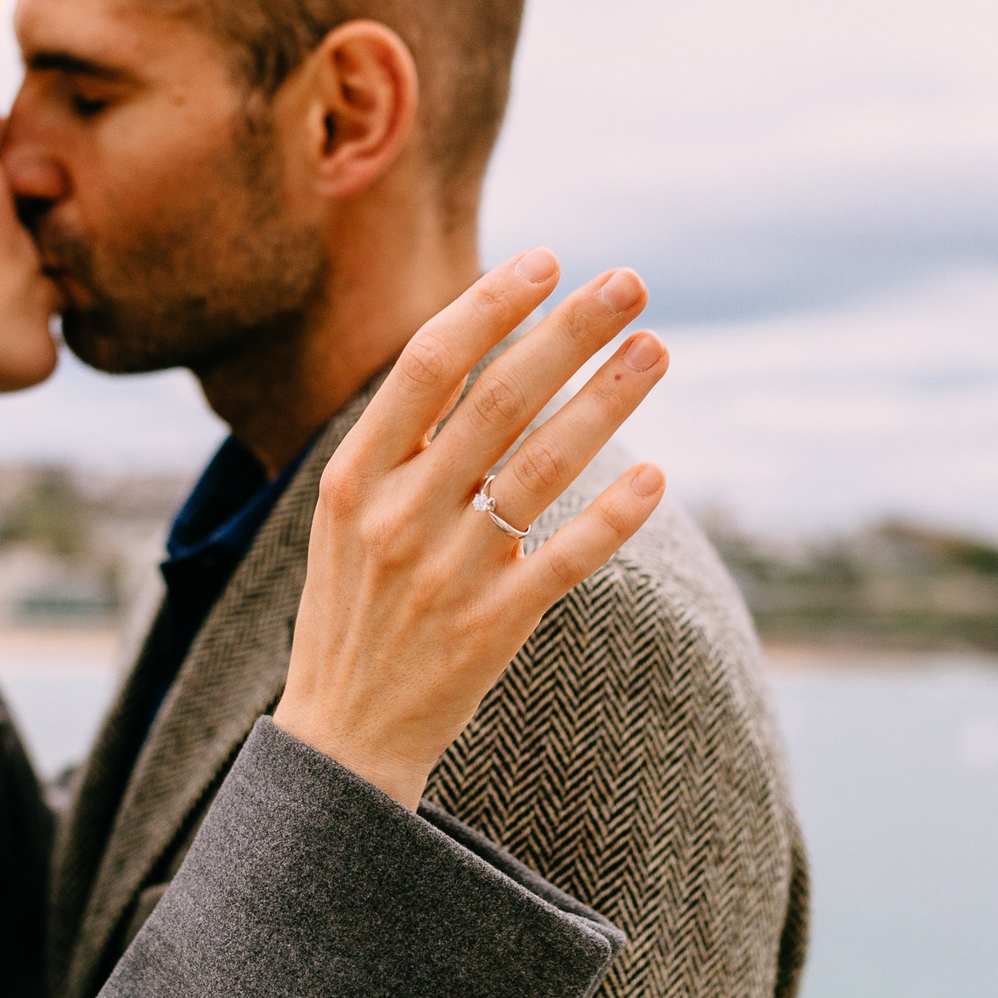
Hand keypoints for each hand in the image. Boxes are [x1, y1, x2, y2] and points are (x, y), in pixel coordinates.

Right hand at [273, 248, 669, 807]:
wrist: (341, 737)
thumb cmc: (355, 607)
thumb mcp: (348, 516)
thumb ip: (402, 441)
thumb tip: (477, 342)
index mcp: (352, 477)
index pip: (428, 366)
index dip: (492, 306)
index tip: (549, 259)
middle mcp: (396, 516)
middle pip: (499, 400)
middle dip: (571, 332)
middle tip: (631, 282)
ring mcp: (446, 572)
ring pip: (542, 467)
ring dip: (608, 400)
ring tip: (656, 349)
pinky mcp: (492, 627)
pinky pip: (565, 558)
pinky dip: (613, 515)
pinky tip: (656, 475)